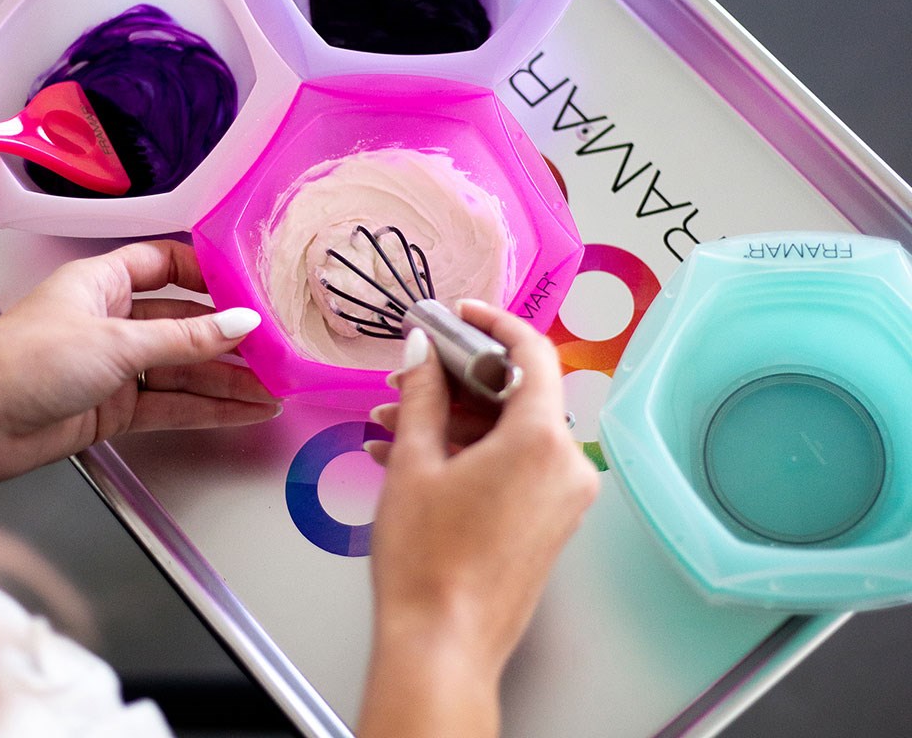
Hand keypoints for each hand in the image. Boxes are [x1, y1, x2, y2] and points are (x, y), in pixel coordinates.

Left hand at [0, 240, 278, 490]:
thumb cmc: (24, 360)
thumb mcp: (117, 341)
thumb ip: (186, 339)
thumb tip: (240, 324)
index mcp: (103, 283)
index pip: (165, 264)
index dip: (206, 274)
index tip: (246, 287)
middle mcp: (111, 321)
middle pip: (182, 324)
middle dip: (227, 340)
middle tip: (272, 348)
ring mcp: (113, 367)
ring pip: (181, 370)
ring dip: (225, 382)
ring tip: (270, 389)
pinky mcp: (112, 409)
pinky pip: (170, 404)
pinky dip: (205, 409)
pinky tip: (240, 412)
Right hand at [358, 300, 598, 737]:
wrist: (442, 648)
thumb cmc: (427, 559)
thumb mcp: (415, 462)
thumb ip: (423, 393)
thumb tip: (421, 349)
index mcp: (541, 440)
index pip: (531, 353)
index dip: (493, 323)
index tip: (460, 313)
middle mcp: (567, 465)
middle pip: (517, 393)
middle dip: (457, 380)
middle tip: (410, 376)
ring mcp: (564, 497)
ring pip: (510, 432)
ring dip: (455, 421)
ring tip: (392, 426)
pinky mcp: (551, 522)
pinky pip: (515, 465)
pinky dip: (471, 453)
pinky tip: (414, 458)